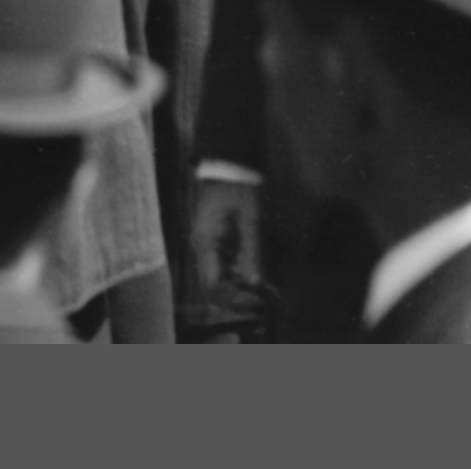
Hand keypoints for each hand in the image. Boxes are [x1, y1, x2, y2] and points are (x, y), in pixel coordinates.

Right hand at [189, 165, 270, 330]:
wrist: (227, 170)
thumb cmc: (237, 191)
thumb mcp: (250, 220)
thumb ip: (252, 251)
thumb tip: (255, 283)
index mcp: (206, 244)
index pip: (212, 285)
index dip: (233, 297)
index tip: (256, 301)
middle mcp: (203, 249)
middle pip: (216, 287)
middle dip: (240, 297)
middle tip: (266, 301)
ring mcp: (208, 248)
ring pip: (222, 281)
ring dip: (242, 289)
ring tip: (267, 293)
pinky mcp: (216, 245)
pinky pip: (226, 270)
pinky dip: (242, 277)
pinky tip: (259, 278)